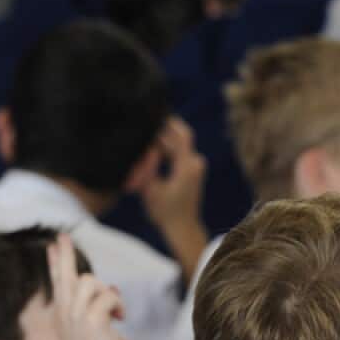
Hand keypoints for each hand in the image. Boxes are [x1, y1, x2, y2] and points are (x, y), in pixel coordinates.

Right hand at [47, 235, 128, 339]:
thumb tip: (113, 289)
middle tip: (62, 237)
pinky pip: (108, 296)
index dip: (55, 264)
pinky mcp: (88, 318)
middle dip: (65, 254)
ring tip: (115, 314)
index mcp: (63, 317)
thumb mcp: (100, 331)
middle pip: (64, 275)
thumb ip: (102, 309)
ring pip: (90, 281)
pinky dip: (118, 306)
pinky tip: (120, 319)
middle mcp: (63, 314)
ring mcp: (73, 315)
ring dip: (107, 294)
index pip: (57, 284)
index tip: (52, 246)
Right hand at [142, 118, 206, 232]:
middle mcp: (196, 163)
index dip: (170, 122)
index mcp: (188, 166)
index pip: (182, 135)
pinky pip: (179, 153)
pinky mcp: (192, 170)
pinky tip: (151, 149)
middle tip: (143, 124)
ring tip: (143, 136)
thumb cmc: (165, 211)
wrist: (182, 227)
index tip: (155, 112)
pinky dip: (166, 150)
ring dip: (163, 141)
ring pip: (178, 145)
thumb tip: (144, 148)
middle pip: (179, 138)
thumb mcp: (150, 189)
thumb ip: (147, 167)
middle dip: (162, 131)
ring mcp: (196, 167)